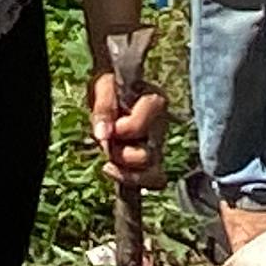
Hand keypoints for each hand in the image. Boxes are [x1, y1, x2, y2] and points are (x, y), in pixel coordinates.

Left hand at [87, 62, 170, 188]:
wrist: (114, 91)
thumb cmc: (111, 85)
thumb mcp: (104, 87)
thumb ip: (104, 109)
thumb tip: (103, 134)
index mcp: (155, 101)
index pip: (138, 127)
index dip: (120, 131)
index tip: (108, 127)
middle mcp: (162, 126)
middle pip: (147, 156)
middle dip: (121, 155)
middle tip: (106, 145)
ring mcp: (159, 145)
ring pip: (153, 174)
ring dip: (125, 171)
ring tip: (109, 162)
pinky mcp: (154, 159)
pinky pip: (154, 180)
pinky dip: (133, 180)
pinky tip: (113, 170)